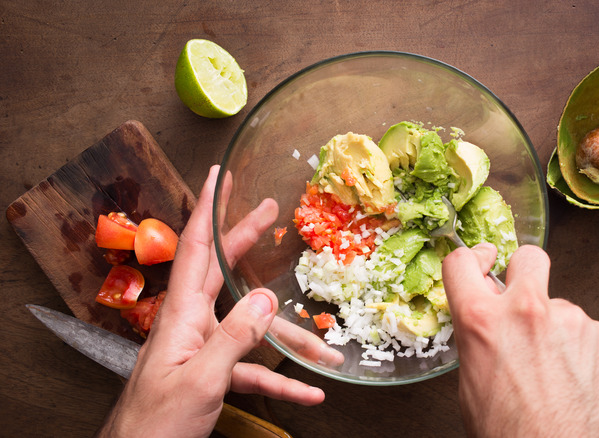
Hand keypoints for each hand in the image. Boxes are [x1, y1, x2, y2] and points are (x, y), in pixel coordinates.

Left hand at [98, 165, 324, 437]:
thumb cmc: (157, 423)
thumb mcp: (201, 379)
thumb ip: (234, 337)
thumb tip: (266, 296)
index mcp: (182, 314)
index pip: (195, 248)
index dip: (207, 208)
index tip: (219, 174)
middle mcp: (192, 324)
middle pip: (222, 272)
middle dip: (245, 239)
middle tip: (268, 210)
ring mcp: (202, 349)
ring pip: (250, 330)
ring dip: (287, 339)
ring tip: (324, 348)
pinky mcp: (211, 375)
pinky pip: (251, 370)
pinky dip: (280, 379)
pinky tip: (308, 390)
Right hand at [442, 244, 598, 437]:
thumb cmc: (513, 434)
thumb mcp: (471, 383)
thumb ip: (478, 337)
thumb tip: (483, 319)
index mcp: (483, 322)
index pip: (462, 262)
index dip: (470, 259)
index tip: (481, 262)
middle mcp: (527, 311)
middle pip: (528, 257)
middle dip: (523, 271)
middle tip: (522, 296)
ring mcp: (569, 320)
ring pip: (558, 303)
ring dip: (553, 325)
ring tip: (550, 367)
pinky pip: (583, 329)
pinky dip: (578, 347)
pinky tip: (571, 376)